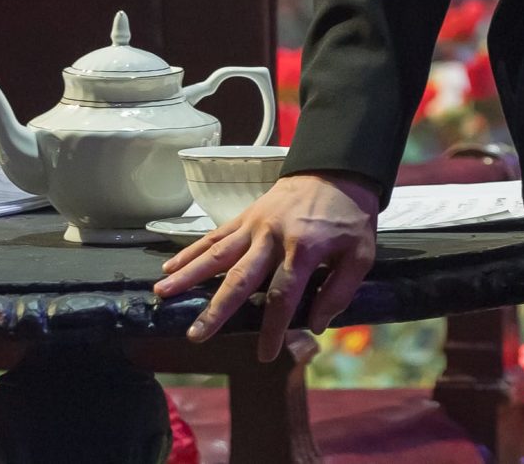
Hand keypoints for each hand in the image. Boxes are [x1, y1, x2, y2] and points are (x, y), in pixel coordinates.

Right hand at [151, 171, 378, 360]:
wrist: (337, 168)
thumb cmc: (350, 216)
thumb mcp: (361, 254)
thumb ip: (340, 290)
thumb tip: (316, 325)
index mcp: (303, 249)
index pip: (282, 296)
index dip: (272, 328)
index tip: (264, 355)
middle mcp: (272, 237)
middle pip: (239, 277)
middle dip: (217, 309)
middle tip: (196, 335)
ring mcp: (254, 224)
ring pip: (217, 253)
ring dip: (189, 274)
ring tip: (163, 294)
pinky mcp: (245, 215)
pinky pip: (215, 235)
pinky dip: (191, 250)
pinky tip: (170, 266)